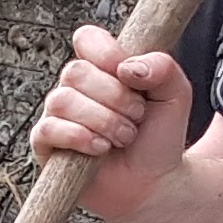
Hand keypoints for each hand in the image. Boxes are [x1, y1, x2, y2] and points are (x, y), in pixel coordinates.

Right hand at [35, 24, 193, 220]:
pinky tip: (100, 149)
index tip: (130, 75)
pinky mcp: (45, 144)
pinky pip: (48, 129)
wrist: (154, 183)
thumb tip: (128, 67)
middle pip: (75, 71)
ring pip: (63, 100)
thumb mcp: (176, 95)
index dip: (105, 52)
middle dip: (114, 97)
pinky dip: (79, 137)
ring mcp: (57, 115)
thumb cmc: (159, 138)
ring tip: (123, 138)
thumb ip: (164, 68)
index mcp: (102, 68)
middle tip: (137, 118)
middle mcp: (75, 88)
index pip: (86, 39)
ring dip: (102, 121)